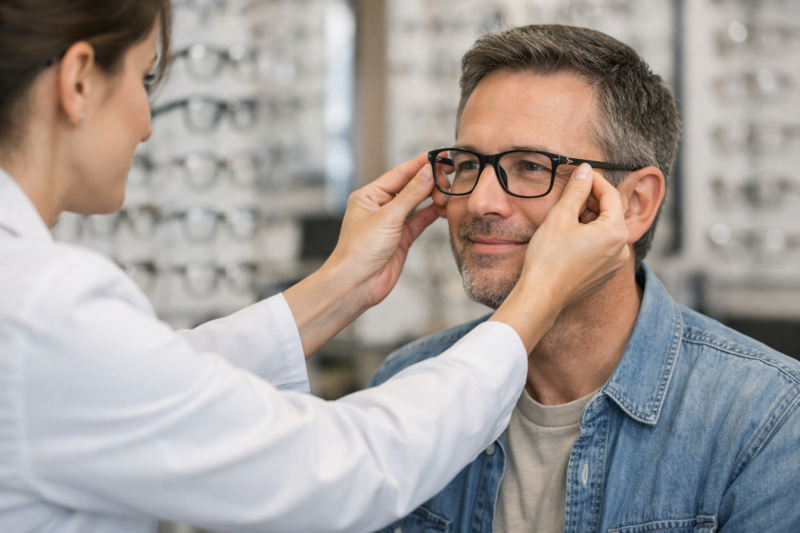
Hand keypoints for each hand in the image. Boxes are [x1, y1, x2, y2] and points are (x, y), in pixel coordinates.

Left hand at [284, 154, 444, 356]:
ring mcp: (391, 223)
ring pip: (417, 203)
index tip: (441, 158)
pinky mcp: (401, 238)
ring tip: (448, 196)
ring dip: (433, 197)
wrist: (356, 285)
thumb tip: (428, 171)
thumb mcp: (387, 217)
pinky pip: (420, 220)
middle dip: (430, 182)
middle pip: (410, 186)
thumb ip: (411, 194)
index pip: (400, 173)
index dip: (421, 164)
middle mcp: (380, 207)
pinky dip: (433, 213)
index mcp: (369, 195)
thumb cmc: (360, 251)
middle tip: (448, 182)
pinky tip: (443, 208)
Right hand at [490, 163, 629, 351]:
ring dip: (590, 219)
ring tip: (566, 218)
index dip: (595, 180)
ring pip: (606, 230)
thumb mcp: (560, 216)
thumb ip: (576, 190)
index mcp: (615, 232)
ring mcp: (614, 264)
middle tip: (569, 197)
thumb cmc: (548, 259)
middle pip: (611, 213)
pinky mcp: (604, 274)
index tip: (580, 174)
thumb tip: (584, 170)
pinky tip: (569, 238)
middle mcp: (621, 249)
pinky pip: (603, 247)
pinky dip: (590, 237)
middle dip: (591, 201)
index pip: (611, 195)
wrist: (541, 296)